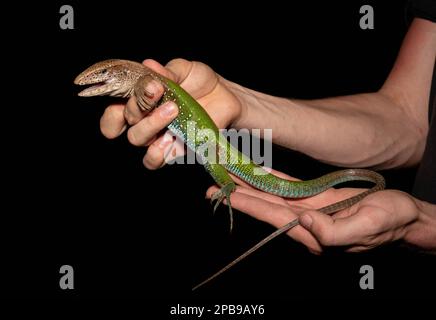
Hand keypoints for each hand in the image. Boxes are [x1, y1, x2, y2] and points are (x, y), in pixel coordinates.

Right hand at [99, 58, 242, 168]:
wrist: (226, 96)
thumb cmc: (200, 81)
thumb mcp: (184, 69)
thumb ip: (167, 71)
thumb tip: (149, 67)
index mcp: (140, 99)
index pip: (113, 108)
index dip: (112, 105)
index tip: (125, 94)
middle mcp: (144, 120)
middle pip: (124, 121)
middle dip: (137, 105)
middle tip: (157, 90)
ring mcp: (158, 136)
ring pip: (137, 139)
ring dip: (149, 125)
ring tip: (172, 109)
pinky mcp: (174, 150)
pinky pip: (155, 159)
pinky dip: (158, 150)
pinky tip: (170, 137)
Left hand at [206, 169, 434, 252]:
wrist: (402, 216)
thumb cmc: (389, 223)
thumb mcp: (367, 228)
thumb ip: (334, 232)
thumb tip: (305, 222)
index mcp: (314, 233)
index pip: (273, 217)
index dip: (249, 204)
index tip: (226, 194)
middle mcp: (306, 223)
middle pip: (266, 207)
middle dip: (239, 197)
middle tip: (213, 188)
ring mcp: (310, 211)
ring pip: (273, 197)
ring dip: (250, 188)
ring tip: (227, 178)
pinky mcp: (317, 199)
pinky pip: (289, 189)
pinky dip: (271, 182)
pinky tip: (258, 176)